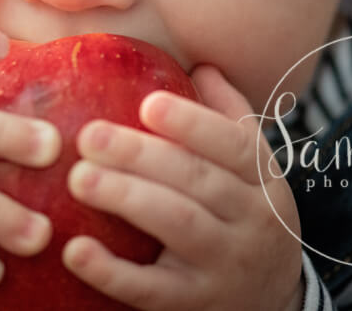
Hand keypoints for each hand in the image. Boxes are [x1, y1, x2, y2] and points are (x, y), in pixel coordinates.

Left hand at [61, 64, 302, 310]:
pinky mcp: (195, 305)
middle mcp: (251, 220)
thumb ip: (229, 119)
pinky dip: (113, 272)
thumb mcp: (255, 172)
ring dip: (126, 199)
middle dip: (141, 155)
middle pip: (197, 180)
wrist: (275, 301)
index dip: (193, 123)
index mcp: (262, 178)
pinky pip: (152, 290)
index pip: (235, 144)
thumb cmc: (246, 218)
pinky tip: (76, 250)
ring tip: (78, 178)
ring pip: (178, 225)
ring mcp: (224, 265)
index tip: (148, 104)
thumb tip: (202, 65)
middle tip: (88, 136)